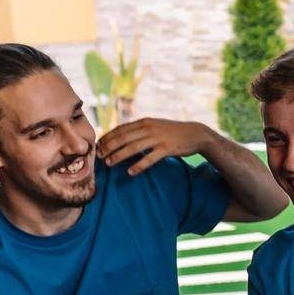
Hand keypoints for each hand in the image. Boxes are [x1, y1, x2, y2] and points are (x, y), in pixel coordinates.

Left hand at [97, 118, 212, 175]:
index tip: (98, 146)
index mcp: (144, 122)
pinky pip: (150, 158)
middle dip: (109, 147)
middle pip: (124, 138)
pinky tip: (130, 172)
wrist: (196, 134)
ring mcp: (158, 138)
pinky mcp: (167, 149)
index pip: (121, 129)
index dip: (108, 137)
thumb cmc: (173, 132)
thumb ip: (140, 129)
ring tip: (109, 164)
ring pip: (133, 147)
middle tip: (99, 156)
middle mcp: (149, 128)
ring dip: (119, 156)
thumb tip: (121, 136)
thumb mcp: (155, 125)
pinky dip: (139, 165)